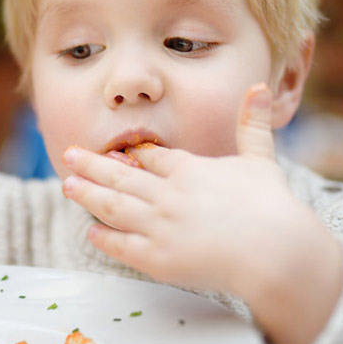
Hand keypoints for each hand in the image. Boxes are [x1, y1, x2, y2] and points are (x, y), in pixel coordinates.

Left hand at [60, 83, 342, 343]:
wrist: (276, 252)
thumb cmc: (272, 206)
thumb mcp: (261, 158)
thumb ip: (253, 124)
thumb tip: (260, 85)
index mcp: (188, 169)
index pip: (150, 158)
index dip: (131, 154)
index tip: (116, 150)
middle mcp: (166, 194)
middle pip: (121, 177)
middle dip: (93, 166)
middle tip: (69, 156)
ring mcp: (158, 226)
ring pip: (113, 207)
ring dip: (88, 195)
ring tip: (67, 185)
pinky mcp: (157, 258)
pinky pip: (122, 246)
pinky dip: (104, 238)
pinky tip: (90, 231)